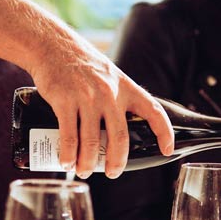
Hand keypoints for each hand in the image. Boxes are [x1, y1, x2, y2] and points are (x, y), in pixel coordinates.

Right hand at [30, 34, 173, 178]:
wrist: (53, 46)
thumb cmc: (82, 64)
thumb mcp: (109, 75)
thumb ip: (118, 97)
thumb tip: (122, 126)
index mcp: (125, 87)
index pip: (153, 111)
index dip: (164, 132)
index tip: (167, 149)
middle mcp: (109, 93)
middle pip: (120, 137)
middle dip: (117, 162)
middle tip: (112, 173)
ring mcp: (87, 98)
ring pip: (93, 141)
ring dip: (88, 162)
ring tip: (84, 170)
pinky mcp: (64, 101)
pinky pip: (69, 136)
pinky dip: (68, 154)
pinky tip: (67, 163)